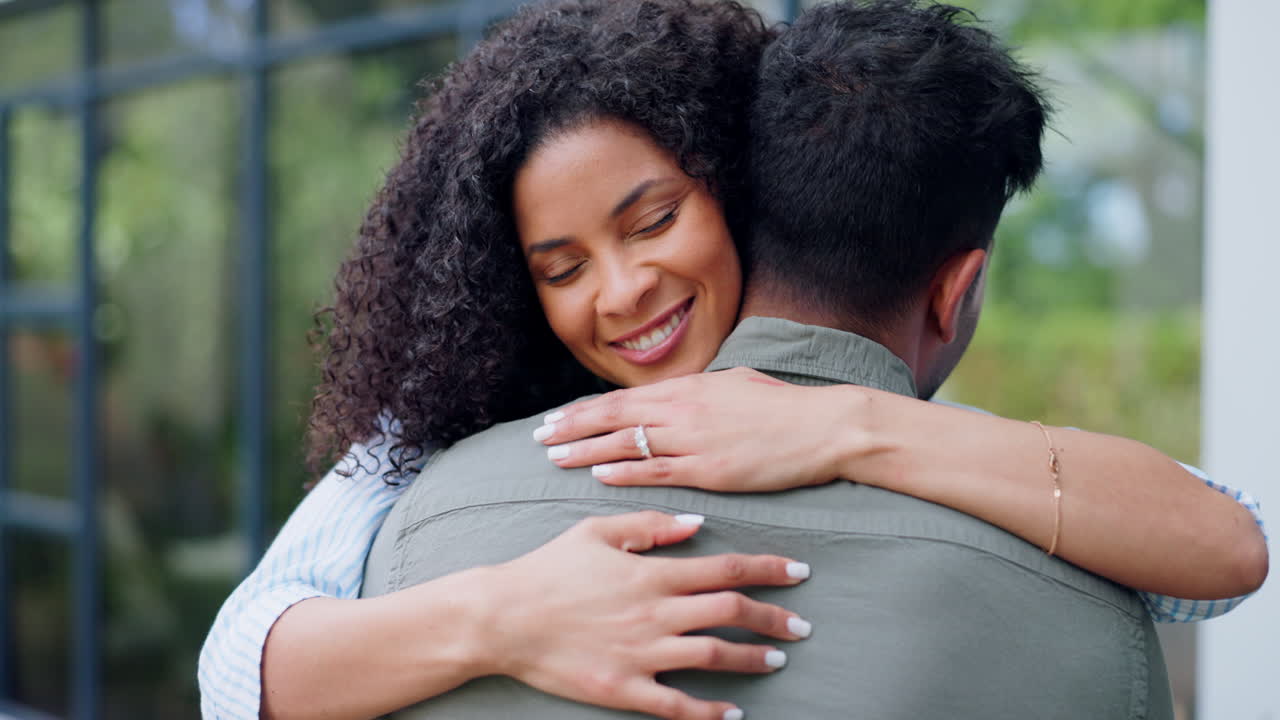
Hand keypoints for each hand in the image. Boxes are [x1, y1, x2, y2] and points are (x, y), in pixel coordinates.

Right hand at [485, 510, 811, 719]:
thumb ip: (650, 525)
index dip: (767, 570)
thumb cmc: (548, 569)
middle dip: (773, 617)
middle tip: (803, 624)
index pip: (725, 569)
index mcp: (651, 573)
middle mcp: (655, 613)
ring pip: (714, 658)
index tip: (799, 572)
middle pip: (730, 613)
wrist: (503, 617)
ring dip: (752, 659)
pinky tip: (733, 713)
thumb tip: (697, 524)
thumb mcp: (597, 531)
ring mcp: (642, 654)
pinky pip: (677, 705)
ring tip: (778, 658)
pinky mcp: (624, 689)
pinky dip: (710, 711)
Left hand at [534, 367, 872, 491]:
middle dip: (572, 427)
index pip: (623, 399)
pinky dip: (625, 472)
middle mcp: (683, 409)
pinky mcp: (709, 470)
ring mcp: (694, 440)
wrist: (823, 427)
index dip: (585, 410)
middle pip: (614, 418)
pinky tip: (598, 476)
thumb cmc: (783, 407)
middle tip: (539, 438)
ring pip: (627, 444)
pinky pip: (657, 471)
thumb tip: (677, 396)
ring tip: (555, 458)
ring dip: (586, 451)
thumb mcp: (735, 384)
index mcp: (688, 387)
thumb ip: (700, 391)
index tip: (557, 417)